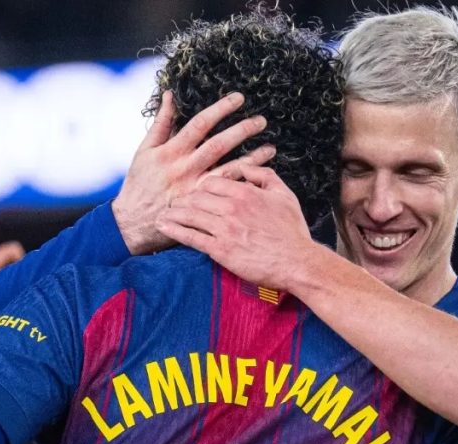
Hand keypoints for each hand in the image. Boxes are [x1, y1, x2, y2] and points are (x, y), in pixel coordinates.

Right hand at [112, 90, 275, 253]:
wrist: (132, 222)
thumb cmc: (139, 183)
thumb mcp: (144, 150)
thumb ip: (161, 123)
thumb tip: (171, 95)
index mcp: (170, 152)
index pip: (199, 124)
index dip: (220, 109)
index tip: (238, 99)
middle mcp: (184, 169)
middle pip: (218, 145)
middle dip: (241, 130)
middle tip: (261, 121)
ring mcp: (194, 188)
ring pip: (228, 170)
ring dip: (251, 159)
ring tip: (271, 148)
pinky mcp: (201, 206)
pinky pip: (227, 193)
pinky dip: (244, 183)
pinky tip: (259, 176)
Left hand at [157, 165, 314, 289]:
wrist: (297, 262)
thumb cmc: (292, 232)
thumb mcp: (284, 195)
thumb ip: (264, 176)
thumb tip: (246, 167)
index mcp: (245, 193)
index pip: (211, 182)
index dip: (200, 187)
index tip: (194, 192)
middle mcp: (231, 208)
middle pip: (195, 197)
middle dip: (183, 200)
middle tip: (173, 203)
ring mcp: (224, 229)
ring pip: (189, 214)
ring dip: (173, 213)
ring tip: (161, 214)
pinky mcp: (220, 250)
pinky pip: (190, 236)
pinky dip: (174, 230)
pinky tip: (163, 227)